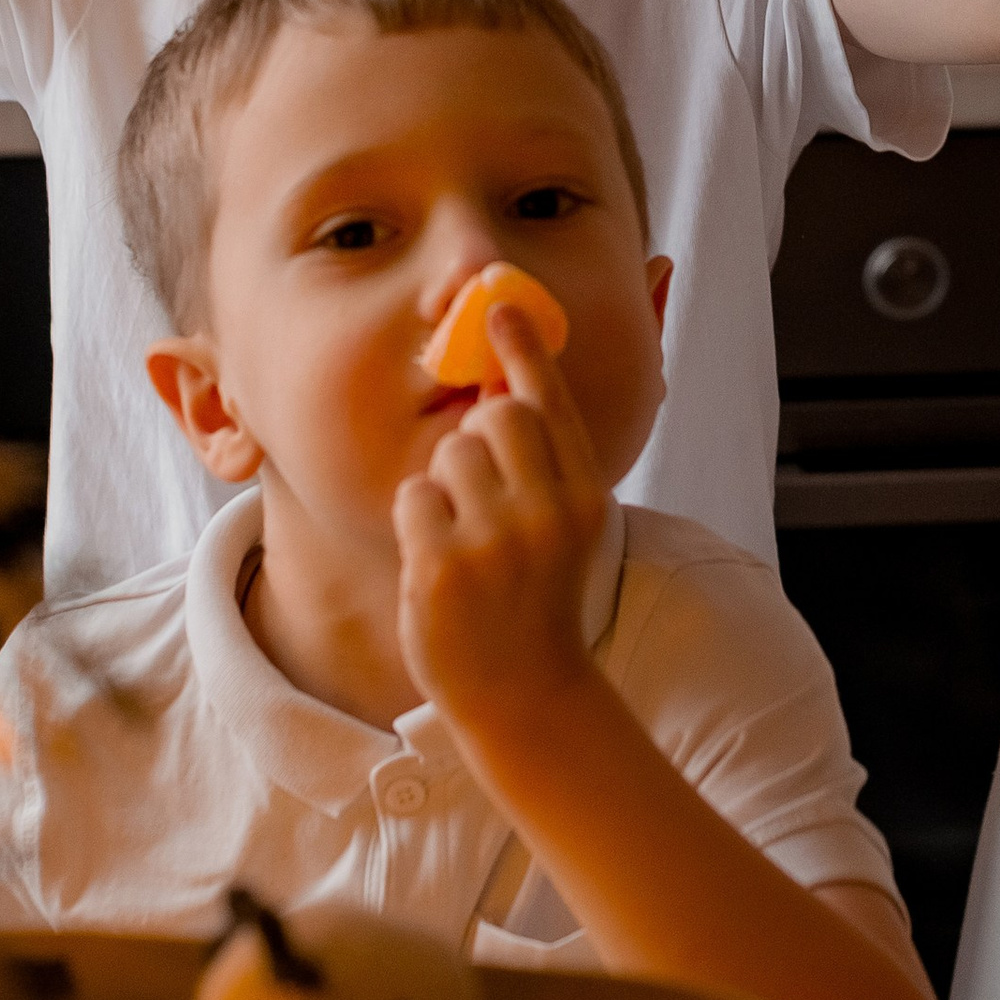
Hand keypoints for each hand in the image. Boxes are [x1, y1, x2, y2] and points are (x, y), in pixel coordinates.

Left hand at [393, 310, 611, 739]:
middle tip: (479, 486)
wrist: (526, 695)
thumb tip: (504, 389)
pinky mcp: (444, 567)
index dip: (523, 347)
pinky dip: (419, 523)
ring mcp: (496, 541)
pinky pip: (414, 498)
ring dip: (445, 487)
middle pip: (494, 416)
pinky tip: (438, 561)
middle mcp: (548, 512)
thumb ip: (548, 464)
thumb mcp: (567, 531)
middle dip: (476, 436)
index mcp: (585, 497)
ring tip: (463, 538)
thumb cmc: (538, 602)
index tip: (498, 304)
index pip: (551, 403)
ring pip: (448, 454)